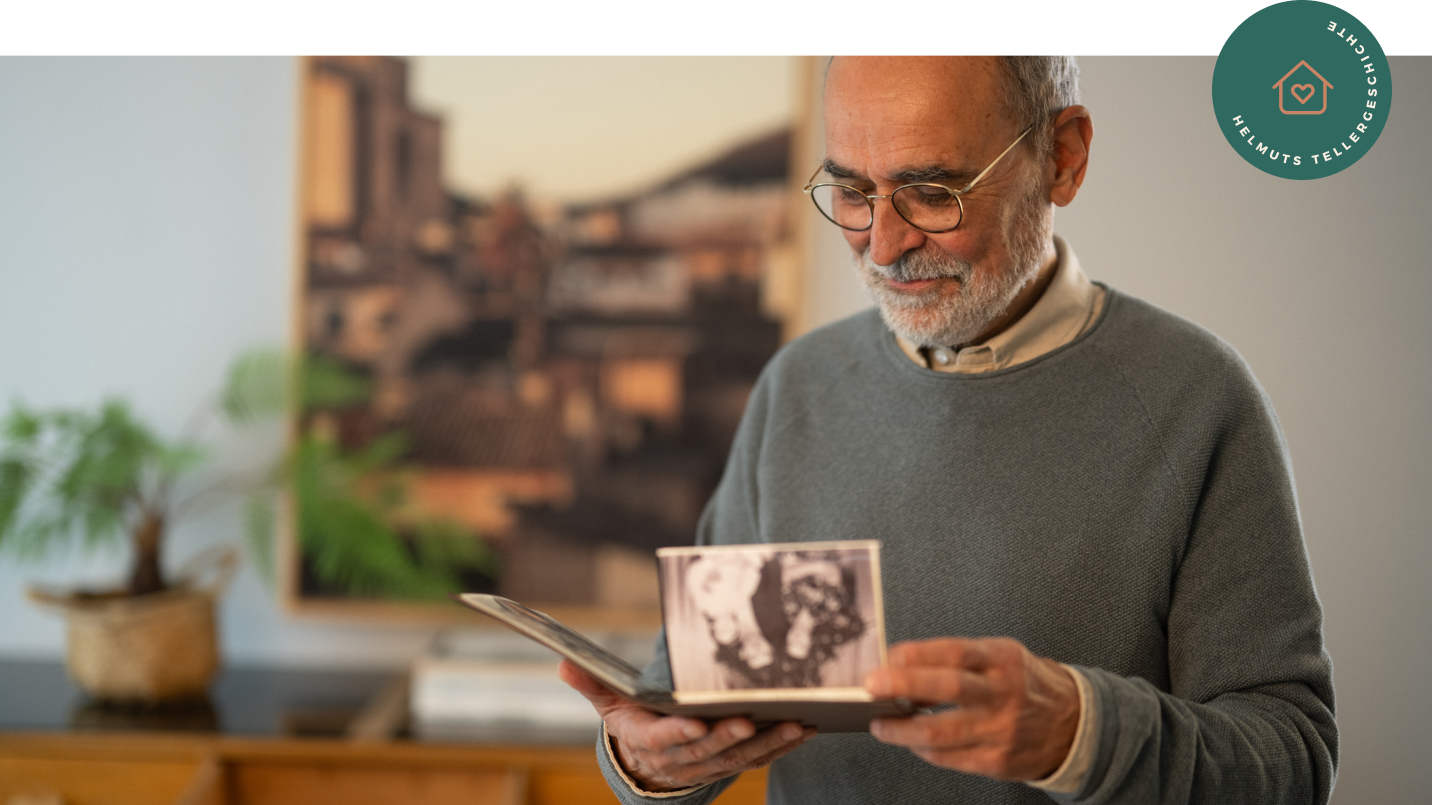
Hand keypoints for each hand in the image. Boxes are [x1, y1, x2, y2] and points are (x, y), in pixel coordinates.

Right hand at [558, 660, 815, 791]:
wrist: (648, 762)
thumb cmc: (633, 720)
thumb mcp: (608, 702)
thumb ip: (591, 683)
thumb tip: (564, 663)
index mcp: (650, 740)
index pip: (663, 740)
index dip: (680, 733)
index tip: (697, 723)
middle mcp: (682, 759)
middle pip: (707, 750)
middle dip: (730, 736)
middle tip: (750, 718)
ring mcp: (710, 764)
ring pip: (740, 757)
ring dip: (768, 741)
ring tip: (794, 722)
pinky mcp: (732, 762)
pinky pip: (759, 758)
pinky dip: (782, 746)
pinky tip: (804, 729)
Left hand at [864, 638, 1079, 780]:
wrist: (1072, 724)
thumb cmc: (1024, 684)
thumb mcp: (999, 657)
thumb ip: (956, 660)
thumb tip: (902, 665)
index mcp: (1003, 660)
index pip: (957, 652)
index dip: (920, 653)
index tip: (890, 656)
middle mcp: (1003, 694)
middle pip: (949, 687)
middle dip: (904, 685)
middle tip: (872, 686)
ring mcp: (1001, 730)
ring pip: (942, 732)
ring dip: (902, 729)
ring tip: (881, 724)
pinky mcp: (997, 761)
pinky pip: (950, 758)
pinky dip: (924, 750)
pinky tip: (911, 741)